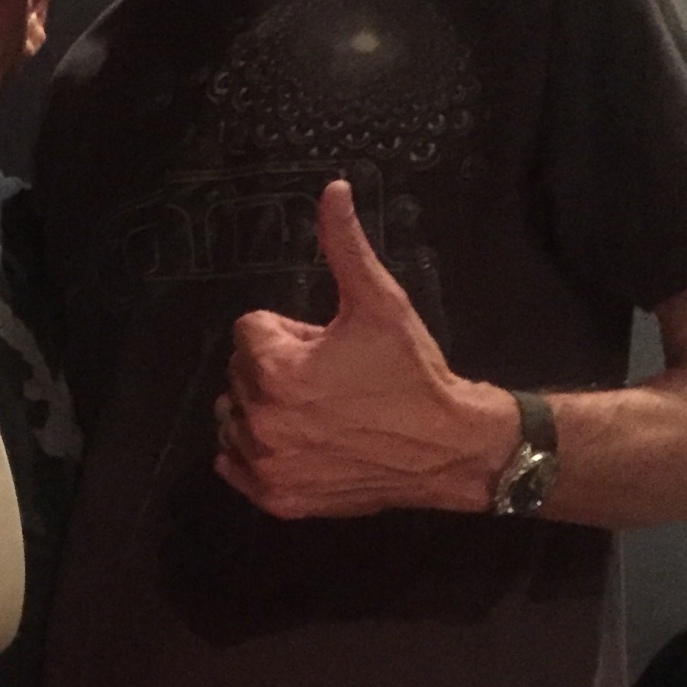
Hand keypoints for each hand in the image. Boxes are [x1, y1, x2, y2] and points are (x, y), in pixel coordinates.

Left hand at [213, 181, 513, 517]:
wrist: (449, 447)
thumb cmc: (412, 372)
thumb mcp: (380, 302)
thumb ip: (345, 246)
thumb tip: (333, 188)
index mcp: (274, 369)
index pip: (250, 331)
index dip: (292, 333)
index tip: (329, 347)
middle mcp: (259, 420)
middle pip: (242, 373)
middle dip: (278, 369)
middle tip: (333, 380)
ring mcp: (266, 465)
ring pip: (236, 417)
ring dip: (265, 409)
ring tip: (321, 412)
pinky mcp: (277, 498)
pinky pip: (236, 467)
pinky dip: (258, 454)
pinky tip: (300, 443)